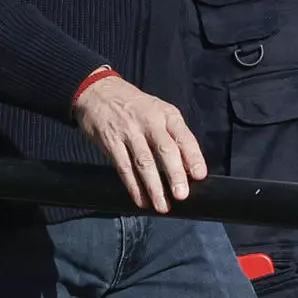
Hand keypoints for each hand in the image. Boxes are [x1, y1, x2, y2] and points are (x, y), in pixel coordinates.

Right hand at [71, 73, 206, 213]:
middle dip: (174, 174)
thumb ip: (172, 134)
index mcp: (166, 114)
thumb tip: (187, 167)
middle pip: (164, 150)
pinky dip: (133, 186)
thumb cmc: (134, 105)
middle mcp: (149, 121)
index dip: (193, 156)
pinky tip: (140, 200)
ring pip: (144, 162)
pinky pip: (123, 167)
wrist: (98, 91)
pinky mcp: (111, 141)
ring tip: (162, 206)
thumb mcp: (158, 110)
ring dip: (154, 186)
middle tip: (181, 195)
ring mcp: (129, 132)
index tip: (199, 175)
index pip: (183, 136)